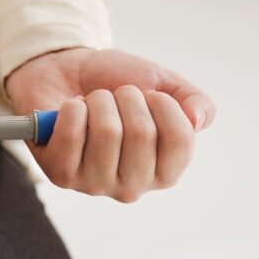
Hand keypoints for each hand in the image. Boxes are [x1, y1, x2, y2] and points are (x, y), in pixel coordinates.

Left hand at [5, 47, 215, 202]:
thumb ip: (194, 102)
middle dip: (127, 97)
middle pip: (141, 133)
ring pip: (106, 131)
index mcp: (164, 171)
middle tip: (113, 96)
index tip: (148, 95)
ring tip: (91, 103)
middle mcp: (132, 186)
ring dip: (98, 100)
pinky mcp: (60, 174)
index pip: (180, 141)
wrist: (65, 72)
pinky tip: (70, 110)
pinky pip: (72, 134)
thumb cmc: (114, 83)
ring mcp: (94, 184)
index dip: (163, 104)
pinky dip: (72, 108)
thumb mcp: (162, 84)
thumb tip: (197, 119)